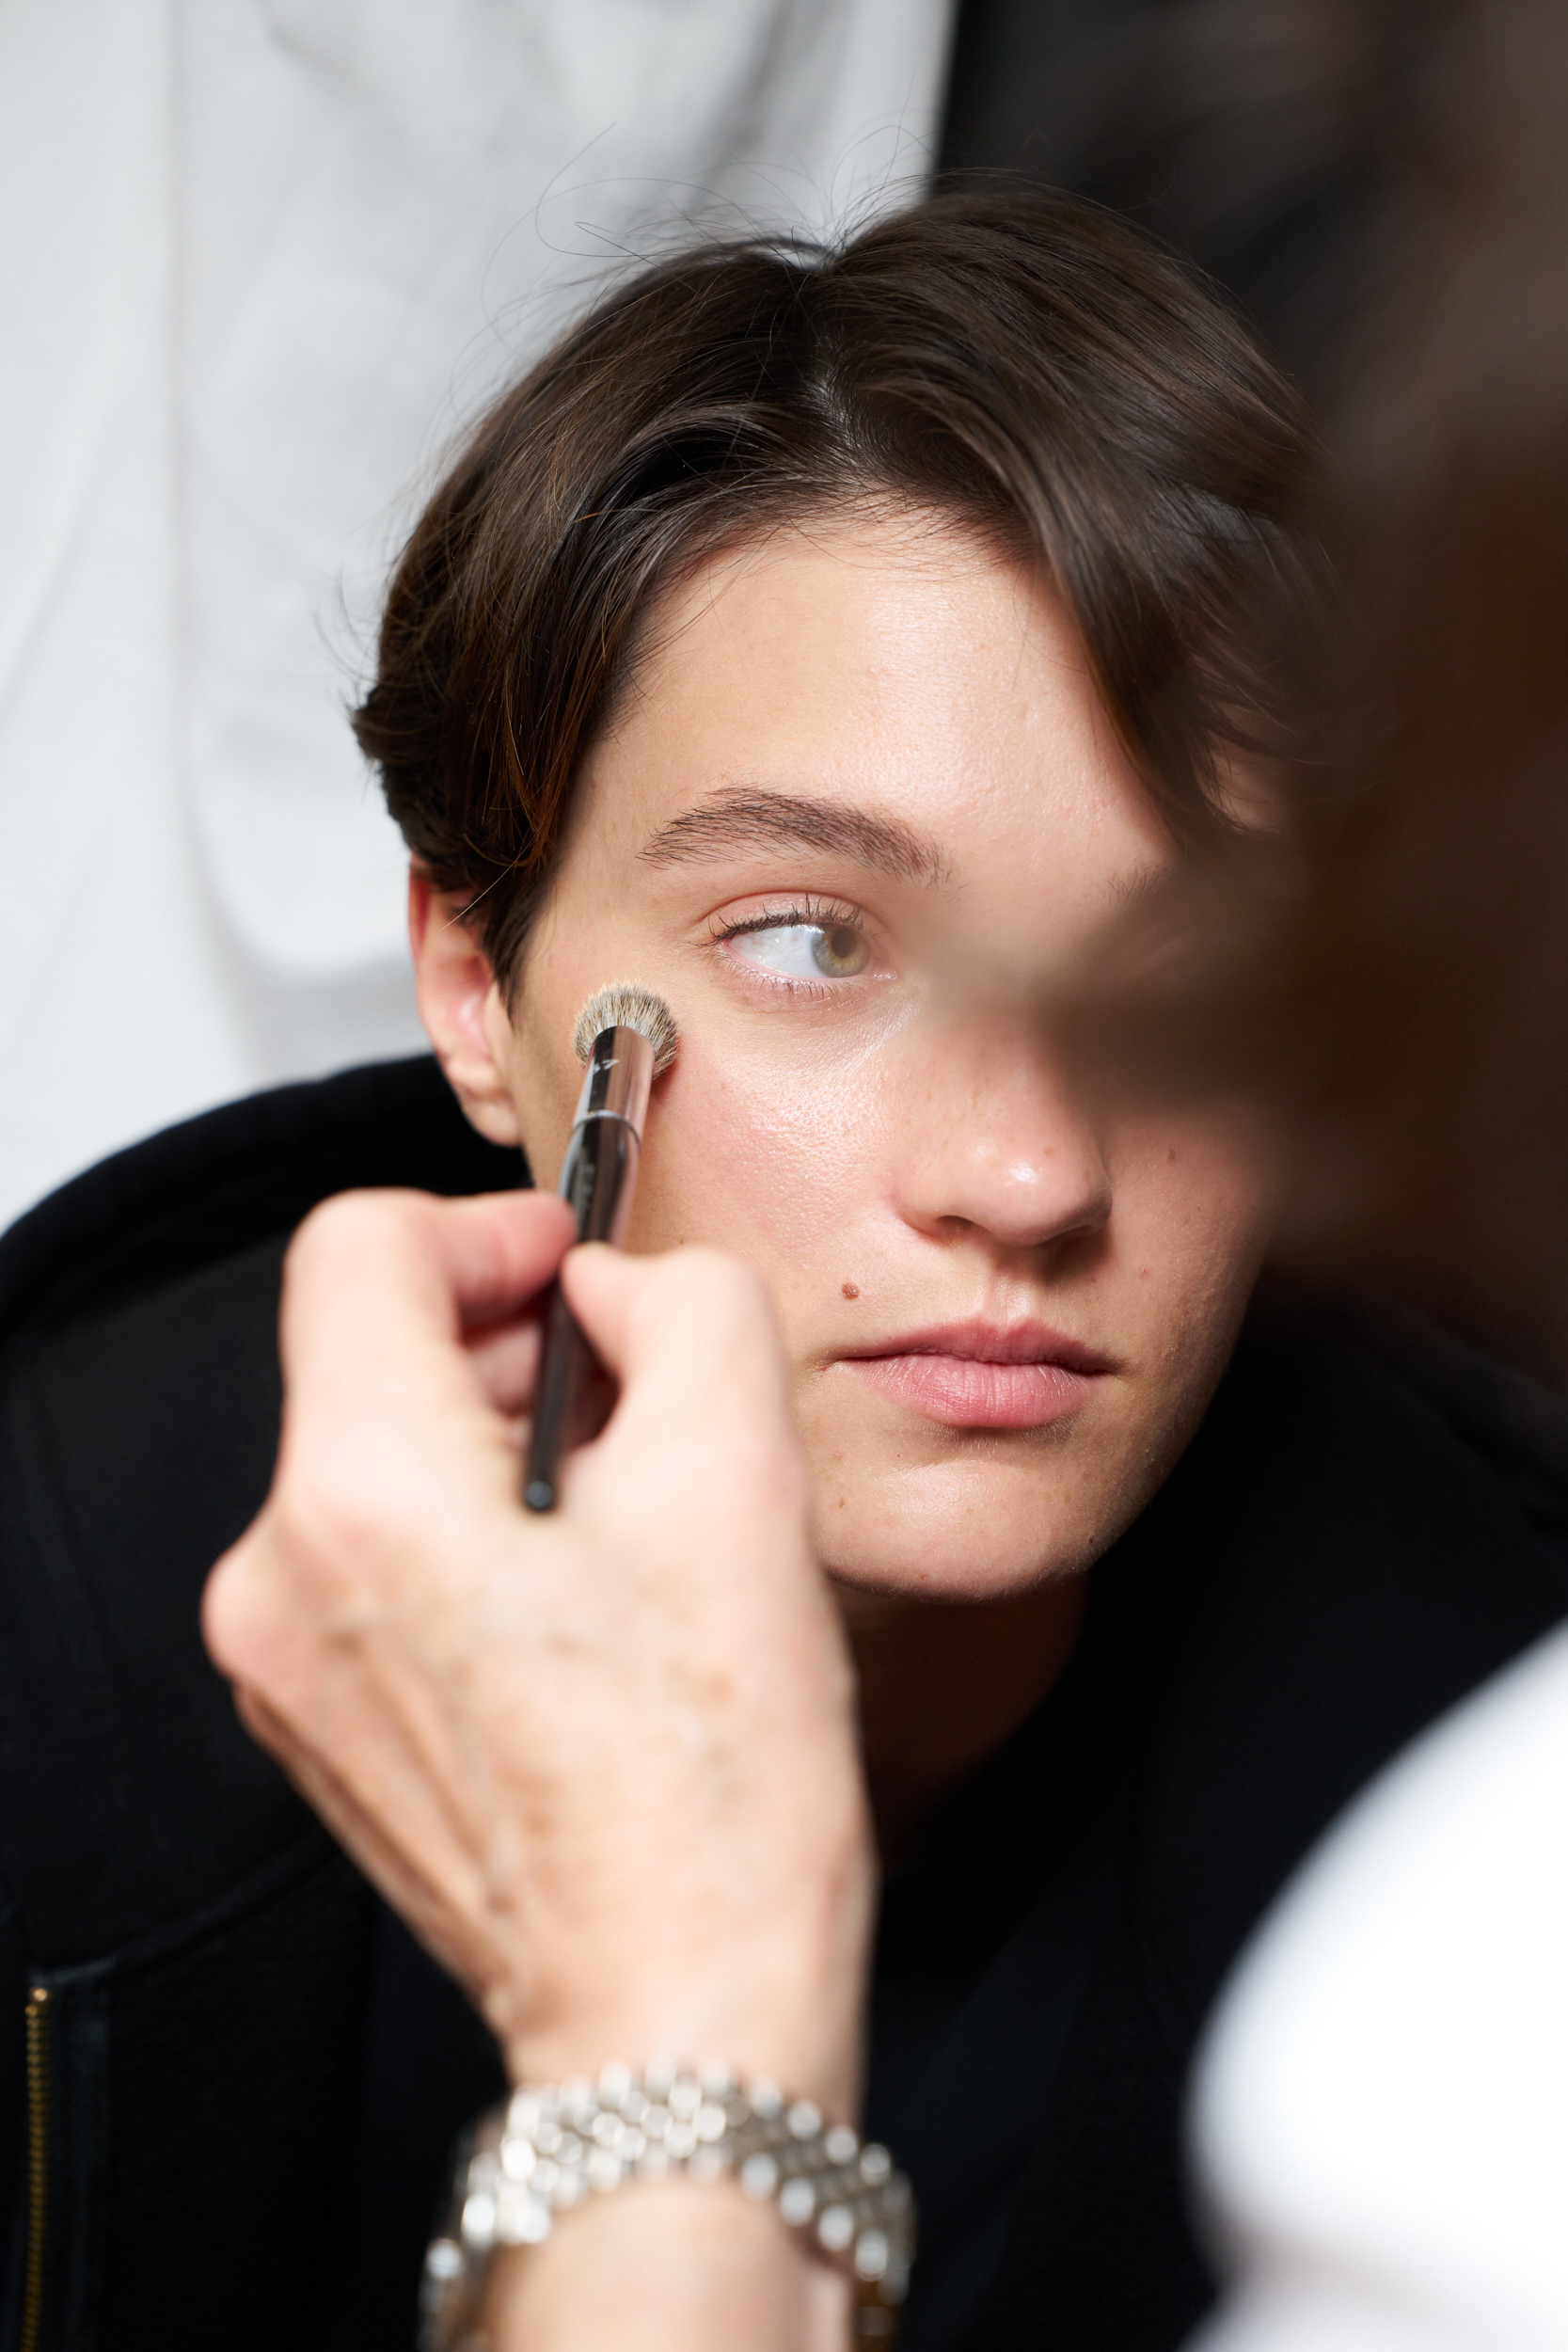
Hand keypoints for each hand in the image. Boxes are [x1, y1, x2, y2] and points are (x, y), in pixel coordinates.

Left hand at [202, 1189, 871, 2119]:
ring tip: (631, 1524)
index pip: (359, 1245)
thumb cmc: (709, 1786)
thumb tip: (614, 1290)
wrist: (678, 2005)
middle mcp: (281, 1574)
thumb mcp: (743, 1475)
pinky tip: (583, 1607)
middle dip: (512, 1347)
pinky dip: (475, 1538)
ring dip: (504, 1446)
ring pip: (381, 1458)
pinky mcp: (319, 1722)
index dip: (486, 1227)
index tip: (570, 1272)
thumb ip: (684, 1305)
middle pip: (371, 1355)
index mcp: (361, 1492)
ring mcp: (286, 1662)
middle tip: (642, 1403)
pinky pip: (379, 1559)